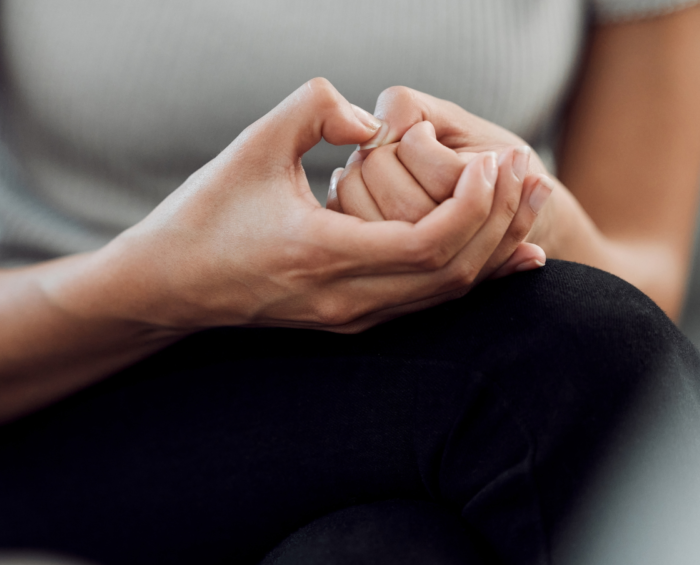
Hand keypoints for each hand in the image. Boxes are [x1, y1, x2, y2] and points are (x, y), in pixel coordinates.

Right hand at [90, 79, 512, 333]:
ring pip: (446, 294)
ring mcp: (351, 318)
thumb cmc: (205, 213)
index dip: (475, 203)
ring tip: (529, 201)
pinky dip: (471, 275)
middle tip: (530, 171)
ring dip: (493, 248)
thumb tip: (376, 121)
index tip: (494, 160)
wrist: (168, 286)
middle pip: (452, 273)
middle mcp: (345, 299)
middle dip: (501, 221)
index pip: (429, 243)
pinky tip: (507, 253)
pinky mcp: (351, 321)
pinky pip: (428, 303)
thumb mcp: (253, 144)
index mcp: (322, 254)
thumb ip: (316, 109)